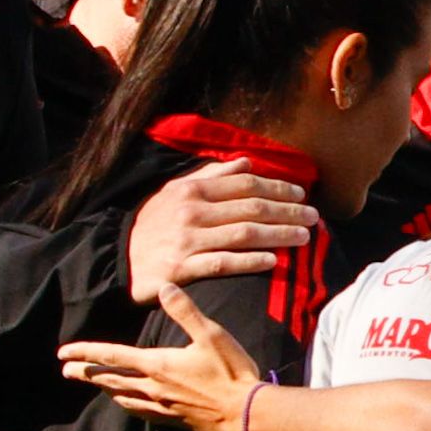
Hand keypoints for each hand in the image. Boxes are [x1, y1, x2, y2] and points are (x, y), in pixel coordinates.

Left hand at [57, 292, 273, 430]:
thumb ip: (186, 311)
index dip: (86, 353)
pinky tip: (128, 405)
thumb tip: (165, 287)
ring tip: (96, 385)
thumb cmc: (231, 373)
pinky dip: (127, 405)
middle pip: (110, 380)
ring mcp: (162, 407)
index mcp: (157, 365)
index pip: (112, 357)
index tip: (63, 354)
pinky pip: (141, 413)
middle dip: (86, 374)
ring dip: (105, 390)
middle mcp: (153, 387)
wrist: (247, 414)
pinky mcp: (174, 420)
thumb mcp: (211, 335)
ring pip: (123, 398)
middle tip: (66, 372)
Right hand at [126, 161, 320, 303]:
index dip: (277, 188)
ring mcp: (188, 240)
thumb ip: (211, 175)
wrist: (117, 258)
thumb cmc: (153, 224)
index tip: (301, 194)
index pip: (245, 184)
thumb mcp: (175, 191)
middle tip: (313, 217)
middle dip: (288, 211)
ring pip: (243, 234)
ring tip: (304, 236)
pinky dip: (250, 261)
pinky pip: (223, 263)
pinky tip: (273, 261)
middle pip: (251, 208)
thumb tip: (246, 162)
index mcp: (193, 189)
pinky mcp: (183, 268)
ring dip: (278, 234)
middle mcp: (192, 211)